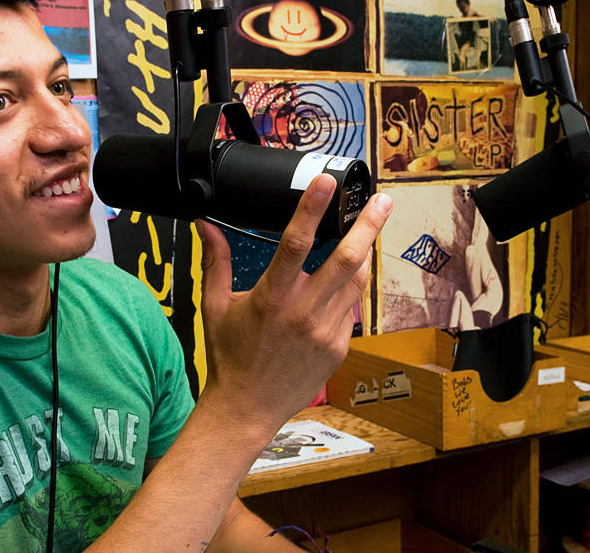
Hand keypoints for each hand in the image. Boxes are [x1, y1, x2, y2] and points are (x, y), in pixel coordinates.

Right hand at [195, 174, 391, 428]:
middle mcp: (303, 314)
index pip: (295, 244)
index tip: (327, 182)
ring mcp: (325, 333)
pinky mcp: (338, 348)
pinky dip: (347, 293)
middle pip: (346, 260)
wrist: (247, 409)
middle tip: (383, 200)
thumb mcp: (215, 307)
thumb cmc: (229, 357)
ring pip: (355, 282)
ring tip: (370, 230)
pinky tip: (340, 285)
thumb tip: (206, 226)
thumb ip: (216, 262)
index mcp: (271, 299)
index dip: (312, 209)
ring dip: (365, 254)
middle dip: (368, 225)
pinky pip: (349, 310)